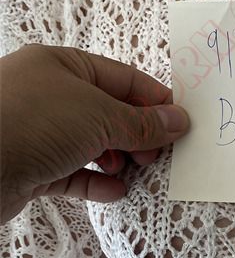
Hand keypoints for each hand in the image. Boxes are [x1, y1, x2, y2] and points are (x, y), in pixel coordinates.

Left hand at [0, 43, 189, 223]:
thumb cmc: (31, 122)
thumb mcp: (98, 115)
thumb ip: (141, 122)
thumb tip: (178, 121)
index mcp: (62, 65)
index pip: (122, 78)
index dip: (154, 100)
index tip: (181, 122)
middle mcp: (48, 94)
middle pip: (108, 112)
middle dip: (137, 133)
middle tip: (158, 153)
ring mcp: (38, 132)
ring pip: (92, 144)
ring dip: (118, 159)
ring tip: (136, 171)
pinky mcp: (31, 167)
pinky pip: (73, 173)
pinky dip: (96, 182)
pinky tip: (115, 191)